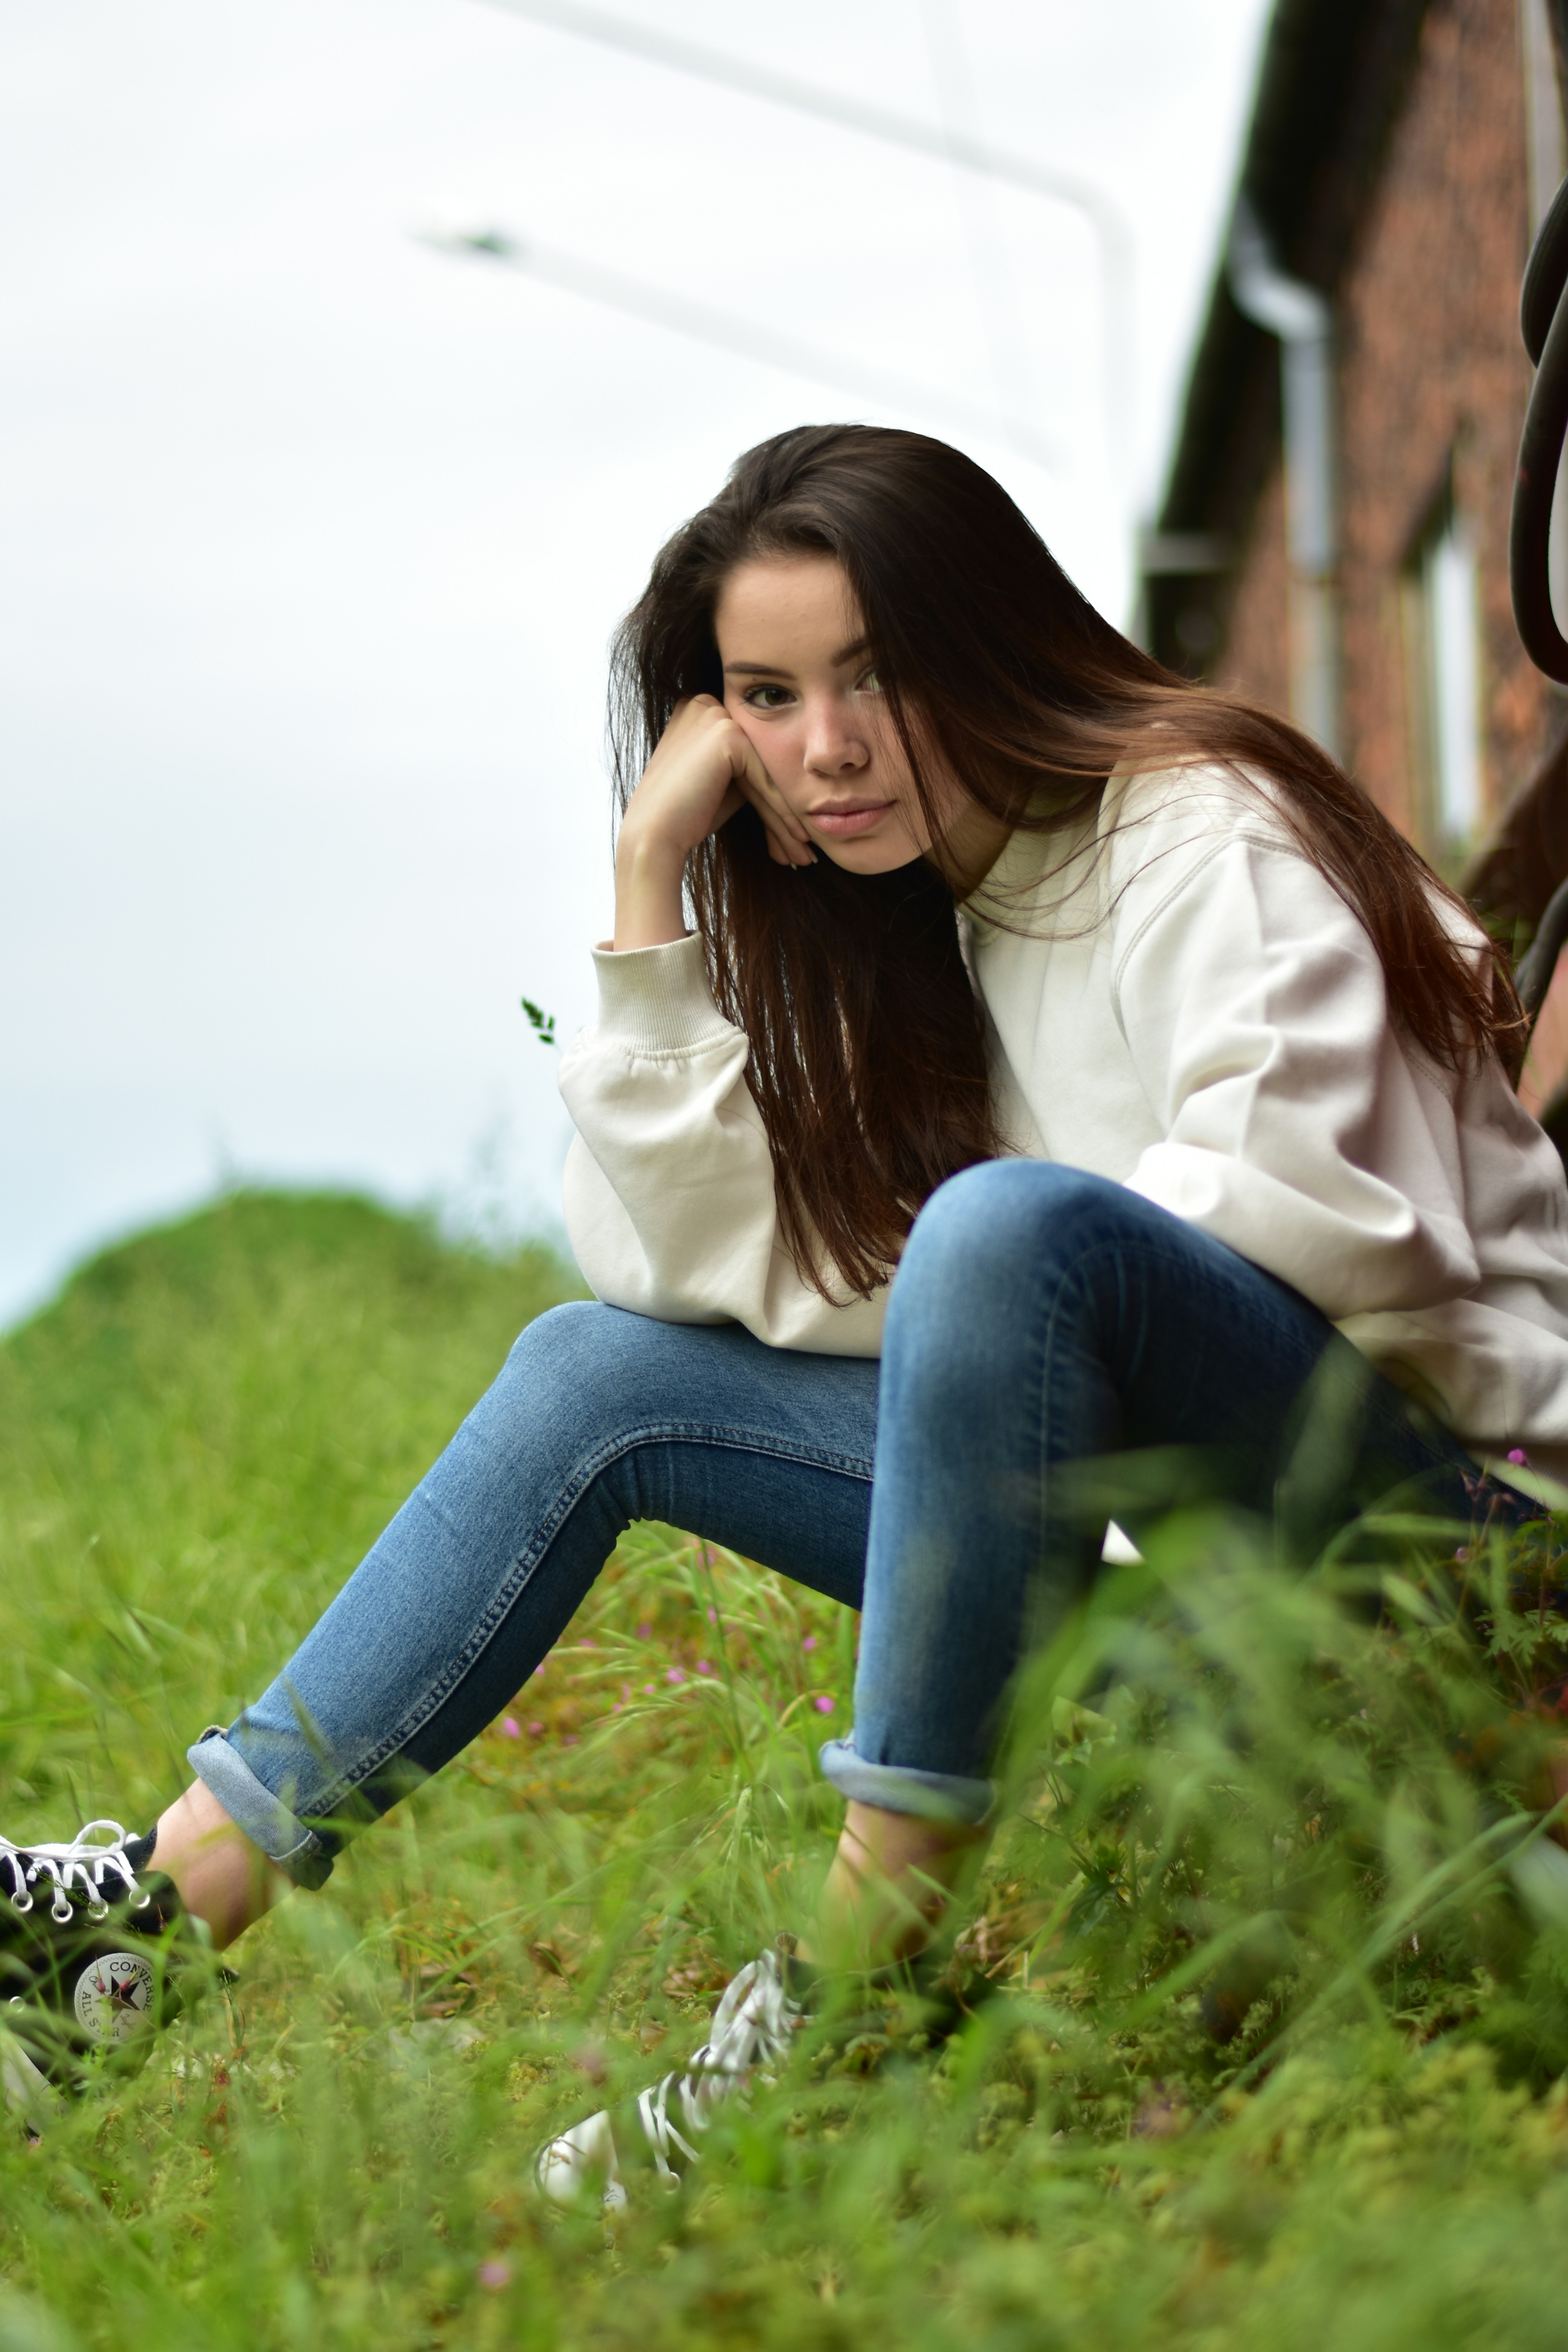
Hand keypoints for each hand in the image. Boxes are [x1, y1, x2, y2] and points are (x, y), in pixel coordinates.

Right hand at [613, 696, 813, 949]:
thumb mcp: (722, 780)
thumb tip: (791, 773)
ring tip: (805, 848)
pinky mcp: (725, 734)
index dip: (773, 792)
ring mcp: (715, 714)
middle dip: (783, 805)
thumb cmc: (685, 814)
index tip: (794, 828)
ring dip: (788, 814)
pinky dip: (781, 811)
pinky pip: (764, 778)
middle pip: (759, 759)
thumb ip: (747, 765)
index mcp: (699, 707)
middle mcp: (705, 702)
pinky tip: (798, 837)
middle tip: (804, 842)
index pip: (750, 750)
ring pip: (766, 770)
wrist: (654, 835)